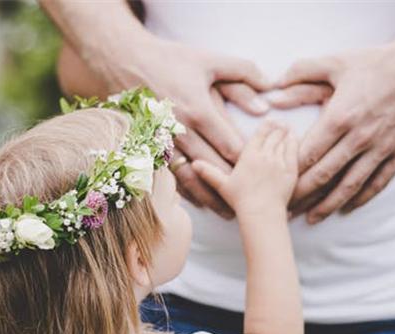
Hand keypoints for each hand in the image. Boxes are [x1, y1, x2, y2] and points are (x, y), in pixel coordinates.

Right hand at [96, 37, 271, 217]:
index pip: (230, 145)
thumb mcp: (209, 61)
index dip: (247, 162)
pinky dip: (187, 191)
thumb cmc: (170, 60)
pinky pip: (172, 175)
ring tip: (228, 212)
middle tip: (252, 201)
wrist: (125, 63)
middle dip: (233, 186)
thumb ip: (242, 73)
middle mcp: (183, 131)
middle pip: (214, 167)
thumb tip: (268, 92)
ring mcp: (166, 141)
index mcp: (200, 110)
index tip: (263, 173)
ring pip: (192, 178)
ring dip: (210, 196)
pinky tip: (200, 202)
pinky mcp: (153, 146)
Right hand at [192, 122, 297, 215]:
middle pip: (274, 134)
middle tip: (281, 122)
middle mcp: (264, 155)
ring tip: (288, 127)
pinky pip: (294, 151)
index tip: (270, 119)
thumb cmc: (241, 201)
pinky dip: (294, 143)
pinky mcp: (290, 170)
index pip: (260, 134)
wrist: (261, 213)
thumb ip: (209, 172)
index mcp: (249, 155)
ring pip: (284, 140)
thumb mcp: (223, 185)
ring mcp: (279, 161)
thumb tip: (194, 164)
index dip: (266, 125)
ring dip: (286, 133)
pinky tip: (294, 139)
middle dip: (278, 127)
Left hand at [280, 44, 394, 223]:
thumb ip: (302, 71)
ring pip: (350, 185)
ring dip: (328, 205)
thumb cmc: (376, 63)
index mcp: (340, 117)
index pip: (308, 154)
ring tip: (311, 218)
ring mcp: (382, 148)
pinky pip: (378, 183)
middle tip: (286, 210)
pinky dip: (361, 198)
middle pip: (324, 175)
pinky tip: (346, 209)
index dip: (289, 173)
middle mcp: (360, 138)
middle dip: (302, 196)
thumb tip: (274, 85)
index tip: (275, 184)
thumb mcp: (336, 62)